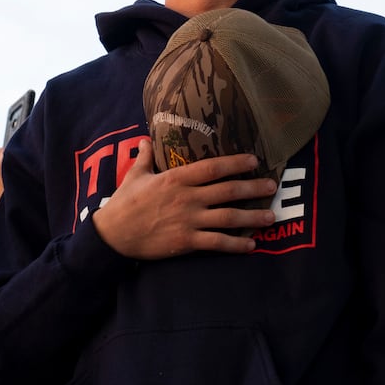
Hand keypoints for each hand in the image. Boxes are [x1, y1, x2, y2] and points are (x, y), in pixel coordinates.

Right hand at [91, 146, 276, 258]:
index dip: (235, 163)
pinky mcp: (186, 242)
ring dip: (252, 217)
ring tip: (270, 216)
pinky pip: (217, 242)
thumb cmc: (124, 203)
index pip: (213, 167)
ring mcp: (188, 220)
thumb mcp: (135, 175)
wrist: (112, 236)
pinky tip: (251, 245)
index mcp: (176, 178)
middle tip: (272, 187)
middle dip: (253, 188)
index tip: (254, 160)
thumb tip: (143, 139)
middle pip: (228, 190)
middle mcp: (187, 197)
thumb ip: (145, 157)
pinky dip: (236, 244)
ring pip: (228, 217)